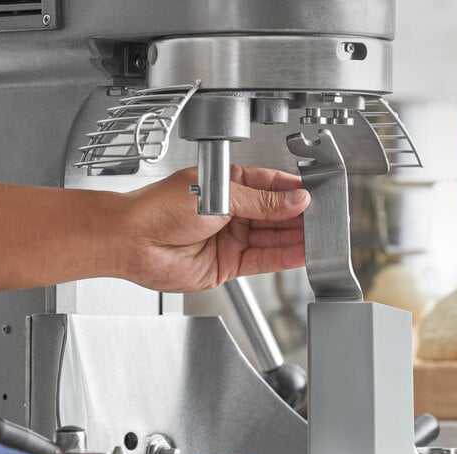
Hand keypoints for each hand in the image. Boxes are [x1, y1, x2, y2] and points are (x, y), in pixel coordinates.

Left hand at [0, 167, 307, 292]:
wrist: (131, 241)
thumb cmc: (159, 209)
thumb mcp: (218, 196)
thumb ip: (260, 201)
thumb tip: (294, 198)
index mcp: (228, 186)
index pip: (271, 186)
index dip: (295, 190)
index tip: (317, 193)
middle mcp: (232, 212)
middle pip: (276, 214)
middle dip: (300, 216)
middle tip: (325, 219)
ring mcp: (231, 238)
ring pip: (272, 238)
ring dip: (296, 238)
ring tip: (320, 237)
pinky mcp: (229, 264)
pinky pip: (263, 260)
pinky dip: (283, 257)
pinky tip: (301, 253)